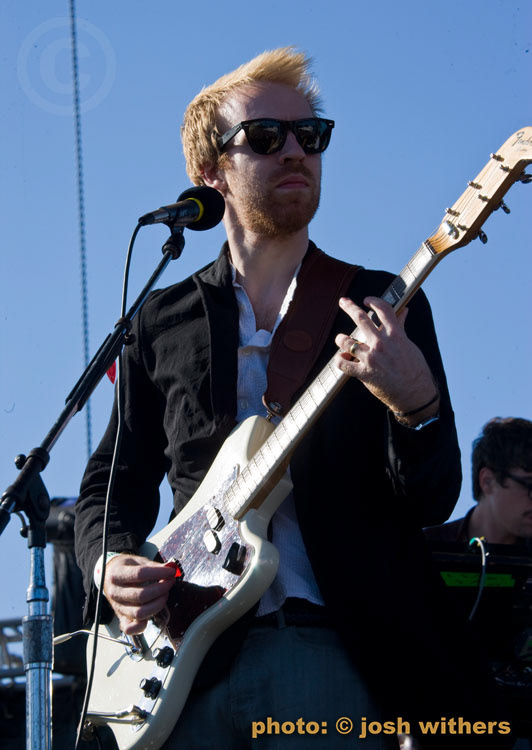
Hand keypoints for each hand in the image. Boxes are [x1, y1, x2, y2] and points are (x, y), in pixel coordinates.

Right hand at [103, 554, 176, 634]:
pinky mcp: (121, 618)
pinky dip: (143, 625)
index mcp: (116, 574)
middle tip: (169, 582)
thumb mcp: (137, 561)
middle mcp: (115, 592)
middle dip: (161, 589)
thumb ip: (153, 566)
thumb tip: (170, 569)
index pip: (140, 574)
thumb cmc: (125, 568)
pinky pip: (130, 629)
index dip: (159, 573)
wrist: (108, 576)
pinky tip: (152, 614)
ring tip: (164, 595)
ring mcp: (117, 607)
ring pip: (140, 612)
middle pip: (141, 595)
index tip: (171, 572)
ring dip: (158, 604)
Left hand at [334, 296, 438, 421]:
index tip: (367, 300)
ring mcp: (371, 358)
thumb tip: (404, 311)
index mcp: (395, 335)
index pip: (383, 309)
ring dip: (341, 339)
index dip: (374, 301)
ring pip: (346, 341)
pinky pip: (343, 363)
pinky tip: (341, 358)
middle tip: (343, 301)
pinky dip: (339, 359)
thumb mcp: (409, 345)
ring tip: (341, 339)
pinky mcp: (364, 373)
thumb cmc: (414, 369)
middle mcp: (381, 344)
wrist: (415, 393)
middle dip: (349, 307)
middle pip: (360, 318)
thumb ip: (400, 327)